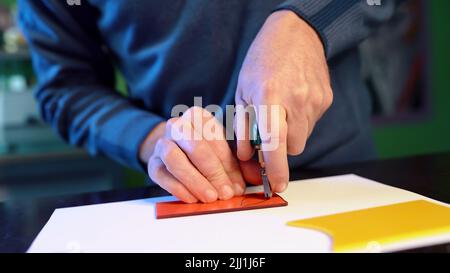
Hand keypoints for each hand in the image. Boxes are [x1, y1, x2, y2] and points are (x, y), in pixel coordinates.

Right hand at [140, 107, 245, 202]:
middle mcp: (177, 125)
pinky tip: (193, 198)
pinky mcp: (152, 162)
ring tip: (210, 197)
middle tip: (224, 192)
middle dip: (212, 172)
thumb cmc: (207, 150)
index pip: (214, 139)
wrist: (176, 149)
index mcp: (198, 117)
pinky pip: (161, 174)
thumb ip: (239, 164)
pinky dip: (178, 188)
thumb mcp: (225, 151)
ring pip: (174, 158)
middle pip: (193, 145)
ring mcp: (162, 143)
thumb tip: (248, 181)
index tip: (237, 184)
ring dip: (194, 181)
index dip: (227, 164)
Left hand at [235, 10, 332, 191]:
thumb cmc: (263, 60)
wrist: (296, 33)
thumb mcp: (243, 89)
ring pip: (303, 135)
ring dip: (291, 131)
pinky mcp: (327, 99)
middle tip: (271, 128)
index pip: (275, 142)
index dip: (276, 168)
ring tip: (282, 106)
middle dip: (281, 146)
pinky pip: (312, 122)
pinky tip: (294, 99)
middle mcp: (297, 100)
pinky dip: (301, 119)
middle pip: (293, 146)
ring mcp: (316, 100)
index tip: (277, 186)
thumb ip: (244, 124)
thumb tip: (246, 155)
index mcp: (271, 97)